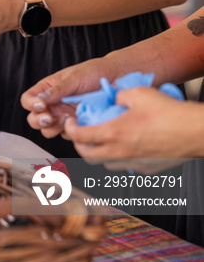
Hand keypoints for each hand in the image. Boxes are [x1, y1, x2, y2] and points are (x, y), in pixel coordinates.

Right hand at [20, 57, 115, 137]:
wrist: (116, 78)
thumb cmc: (93, 72)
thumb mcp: (73, 78)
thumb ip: (56, 90)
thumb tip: (39, 99)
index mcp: (47, 89)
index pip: (28, 100)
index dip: (31, 104)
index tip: (42, 105)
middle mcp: (52, 104)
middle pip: (33, 118)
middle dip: (39, 121)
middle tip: (50, 118)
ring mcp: (63, 116)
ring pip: (48, 130)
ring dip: (53, 128)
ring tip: (67, 120)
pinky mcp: (76, 124)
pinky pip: (66, 135)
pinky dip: (70, 132)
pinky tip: (79, 122)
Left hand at [63, 86, 201, 165]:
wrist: (195, 131)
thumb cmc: (169, 112)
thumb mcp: (138, 93)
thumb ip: (119, 95)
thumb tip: (112, 98)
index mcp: (114, 133)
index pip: (79, 136)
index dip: (69, 129)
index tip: (70, 122)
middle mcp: (120, 152)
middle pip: (87, 155)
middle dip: (79, 144)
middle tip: (80, 133)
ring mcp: (133, 163)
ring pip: (104, 163)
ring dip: (98, 152)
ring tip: (100, 139)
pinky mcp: (145, 169)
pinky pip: (124, 166)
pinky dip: (118, 158)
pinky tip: (124, 146)